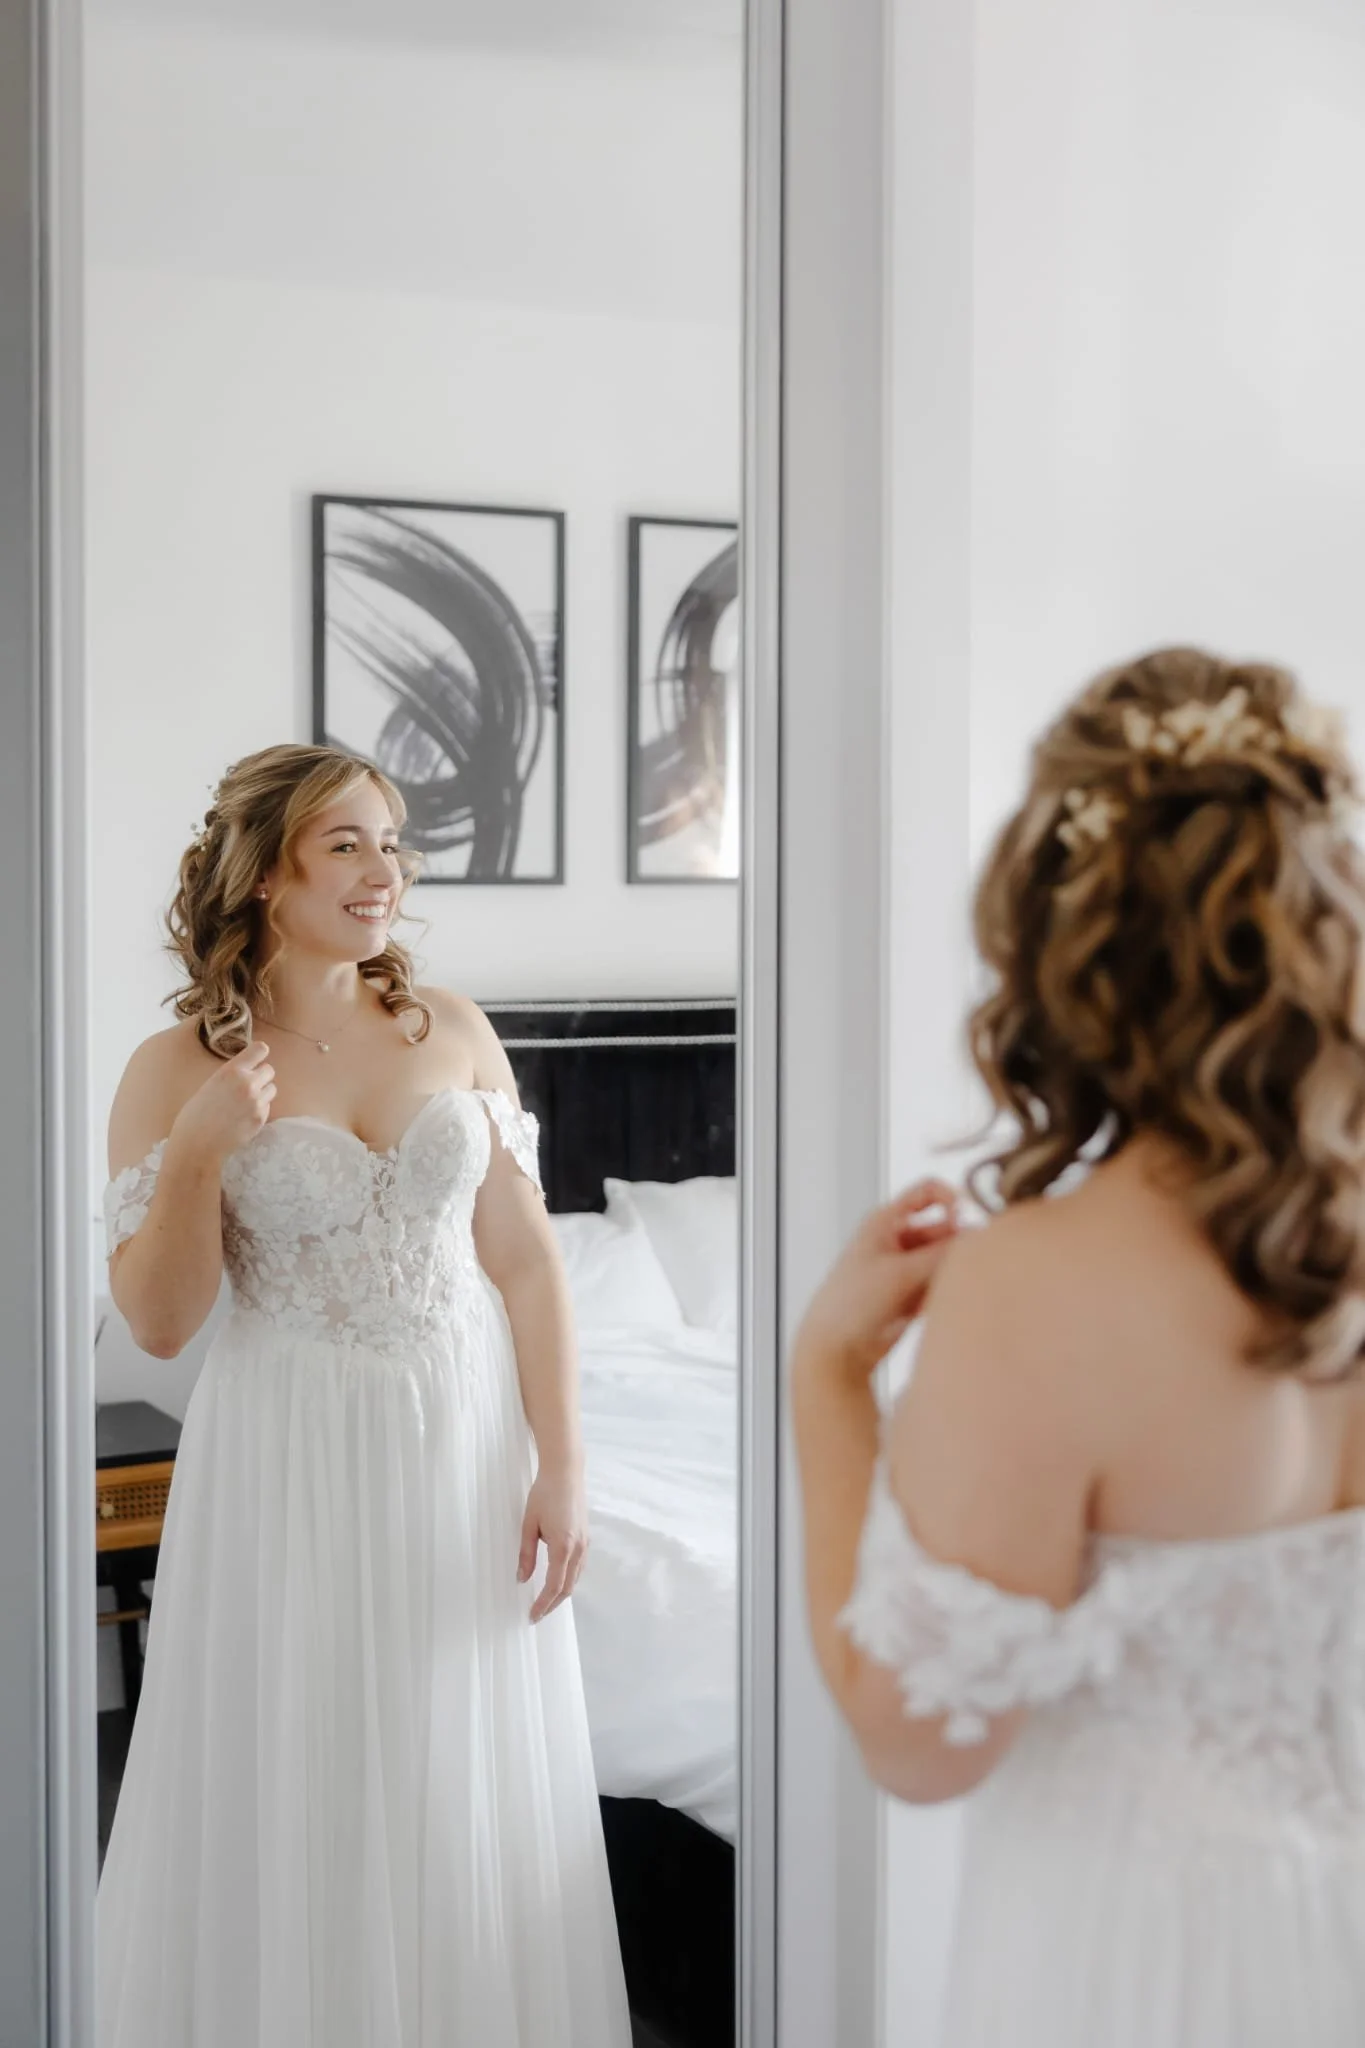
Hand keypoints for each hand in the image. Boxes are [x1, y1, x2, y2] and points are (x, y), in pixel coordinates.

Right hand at [170, 1042, 275, 1166]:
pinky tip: (242, 1118)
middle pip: (269, 1070)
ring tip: (245, 1103)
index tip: (256, 1061)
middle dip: (261, 1077)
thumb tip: (247, 1072)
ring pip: (272, 1089)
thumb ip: (231, 1077)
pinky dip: (259, 1110)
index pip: (260, 1049)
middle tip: (248, 1087)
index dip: (259, 1055)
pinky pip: (267, 1107)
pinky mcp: (261, 1118)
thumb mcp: (211, 1085)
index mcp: (231, 1071)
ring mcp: (256, 1101)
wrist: (197, 1144)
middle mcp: (247, 1083)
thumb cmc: (195, 1115)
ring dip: (263, 1093)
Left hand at [518, 1461, 588, 1623]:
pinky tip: (558, 1581)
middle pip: (568, 1588)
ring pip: (576, 1579)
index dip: (542, 1604)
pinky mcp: (586, 1538)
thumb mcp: (529, 1524)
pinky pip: (579, 1568)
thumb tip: (521, 1579)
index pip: (553, 1586)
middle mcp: (578, 1549)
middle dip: (552, 1605)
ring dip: (561, 1594)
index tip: (532, 1616)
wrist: (566, 1472)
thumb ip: (526, 1554)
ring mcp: (585, 1544)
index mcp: (563, 1546)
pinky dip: (568, 1580)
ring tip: (545, 1602)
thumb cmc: (544, 1494)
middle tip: (536, 1615)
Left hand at [792, 1179, 960, 1384]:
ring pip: (944, 1258)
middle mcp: (898, 1239)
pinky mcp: (914, 1293)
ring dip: (951, 1271)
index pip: (927, 1192)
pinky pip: (941, 1283)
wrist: (837, 1348)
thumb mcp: (900, 1272)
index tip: (968, 1217)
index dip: (951, 1198)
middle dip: (957, 1244)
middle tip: (968, 1264)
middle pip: (943, 1228)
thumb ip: (942, 1254)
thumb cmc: (852, 1303)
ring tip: (943, 1291)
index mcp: (886, 1221)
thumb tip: (978, 1237)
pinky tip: (933, 1308)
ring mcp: (906, 1267)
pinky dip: (943, 1291)